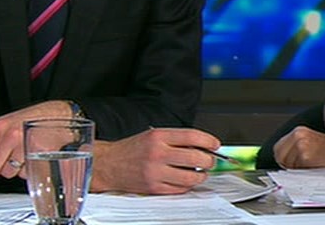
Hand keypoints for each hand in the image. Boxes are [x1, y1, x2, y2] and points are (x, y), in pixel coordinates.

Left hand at [0, 100, 74, 182]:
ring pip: (8, 172)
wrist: (57, 114)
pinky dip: (26, 170)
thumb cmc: (27, 121)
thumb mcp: (1, 126)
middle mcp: (11, 135)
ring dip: (12, 170)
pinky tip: (30, 157)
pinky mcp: (38, 155)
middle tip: (5, 158)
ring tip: (20, 155)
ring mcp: (25, 145)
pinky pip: (24, 173)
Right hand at [91, 127, 220, 194]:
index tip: (215, 144)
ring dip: (201, 175)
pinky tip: (186, 180)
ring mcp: (156, 172)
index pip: (192, 136)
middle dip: (208, 160)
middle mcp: (157, 153)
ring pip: (190, 177)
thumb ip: (175, 139)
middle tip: (209, 160)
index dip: (208, 140)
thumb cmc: (132, 149)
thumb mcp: (153, 135)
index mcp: (158, 136)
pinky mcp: (154, 188)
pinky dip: (187, 185)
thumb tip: (201, 146)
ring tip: (200, 172)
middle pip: (195, 157)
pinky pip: (180, 189)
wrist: (109, 164)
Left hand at [273, 126, 324, 168]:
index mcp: (298, 131)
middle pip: (281, 158)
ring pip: (288, 165)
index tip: (293, 164)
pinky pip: (297, 170)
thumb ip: (296, 150)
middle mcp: (299, 135)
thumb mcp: (312, 144)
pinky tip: (316, 168)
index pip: (278, 150)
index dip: (285, 160)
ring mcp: (302, 145)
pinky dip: (304, 173)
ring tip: (313, 166)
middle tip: (306, 166)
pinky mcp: (306, 156)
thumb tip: (284, 163)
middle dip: (290, 166)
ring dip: (298, 170)